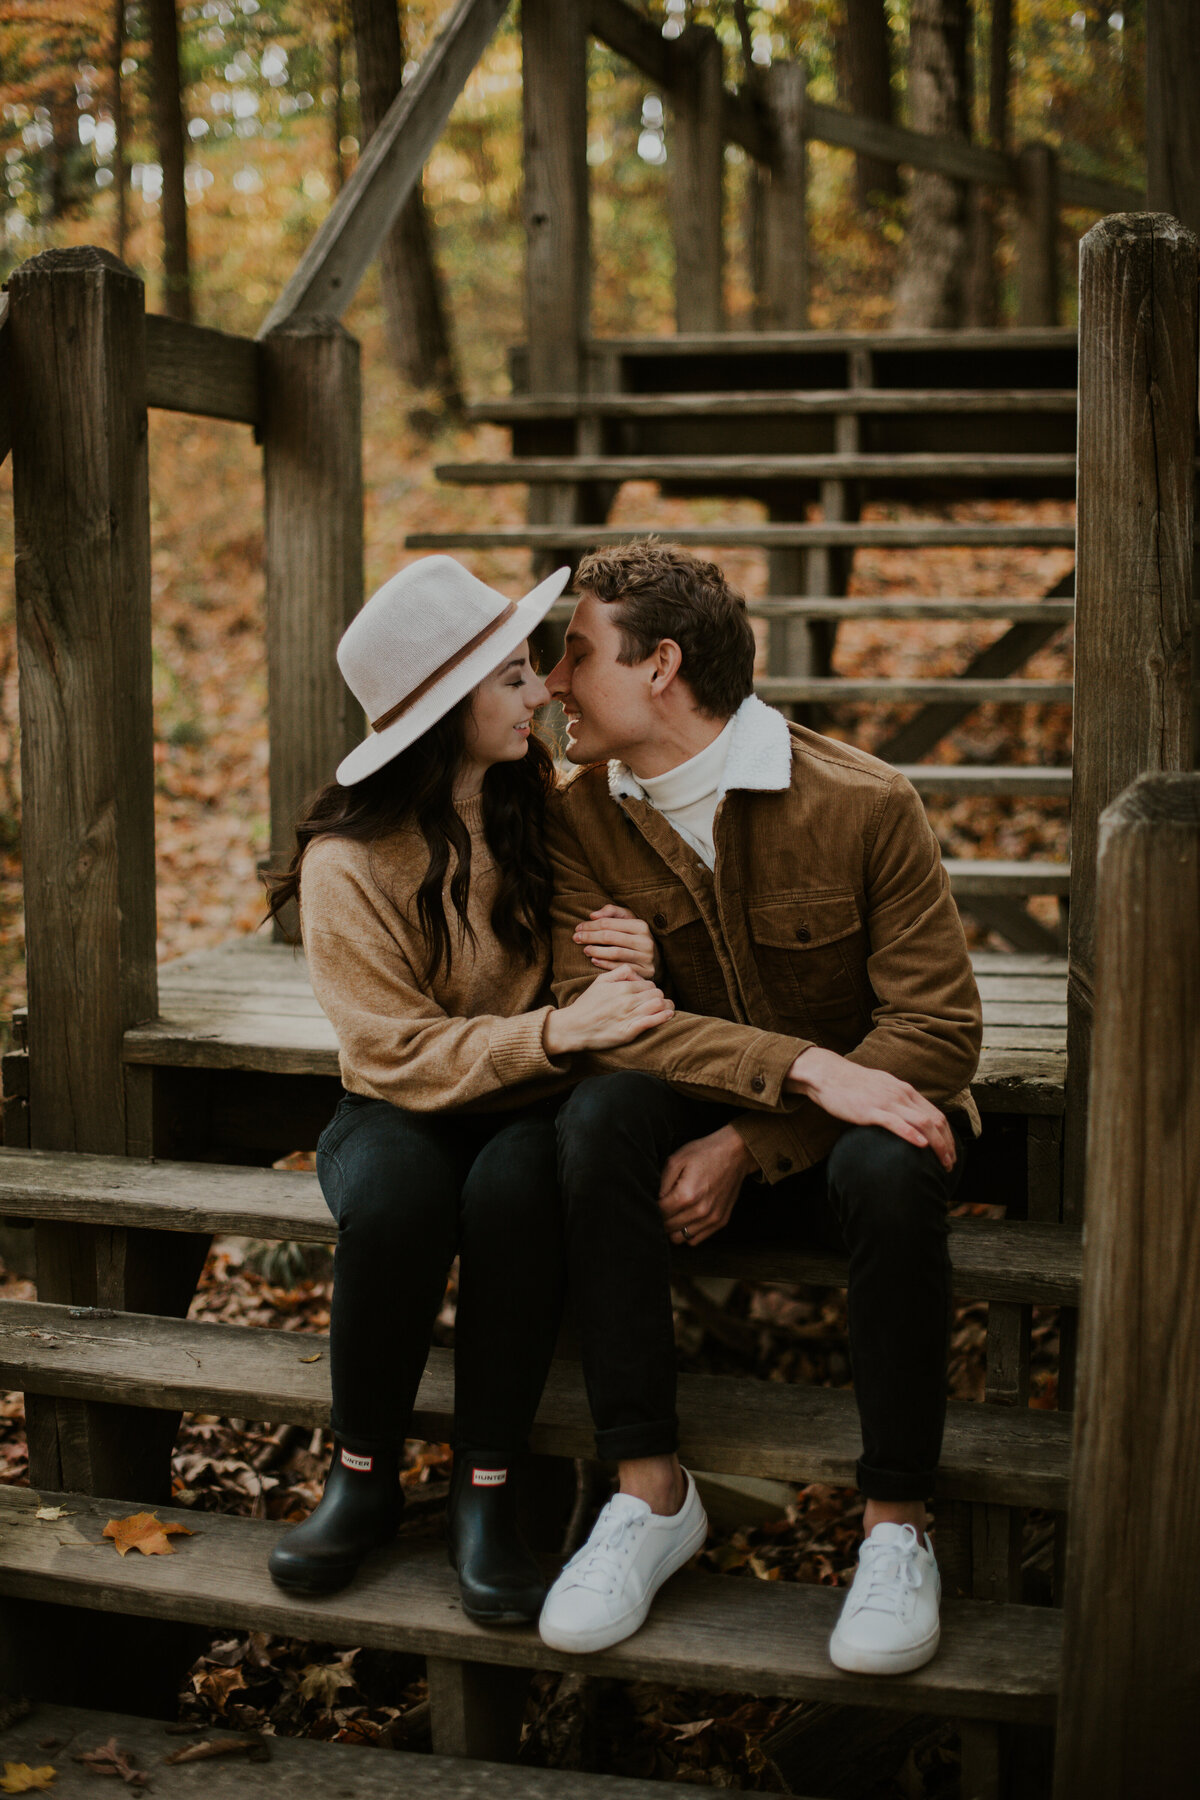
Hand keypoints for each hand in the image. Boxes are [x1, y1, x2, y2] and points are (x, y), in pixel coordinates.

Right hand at [543, 966, 674, 1055]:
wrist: (573, 1027)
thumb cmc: (586, 1005)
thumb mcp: (600, 981)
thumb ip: (619, 972)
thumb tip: (636, 973)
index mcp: (622, 986)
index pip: (649, 984)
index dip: (652, 990)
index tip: (649, 996)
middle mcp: (627, 999)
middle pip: (657, 993)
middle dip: (659, 997)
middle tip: (657, 1003)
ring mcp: (629, 1015)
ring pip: (659, 1005)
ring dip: (666, 1006)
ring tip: (666, 1009)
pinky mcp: (629, 1031)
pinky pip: (653, 1021)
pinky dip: (664, 1017)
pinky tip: (668, 1015)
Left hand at [573, 905, 659, 979]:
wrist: (656, 959)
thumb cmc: (636, 937)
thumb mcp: (628, 920)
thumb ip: (611, 913)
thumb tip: (593, 915)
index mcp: (641, 925)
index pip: (609, 923)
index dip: (590, 925)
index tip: (578, 928)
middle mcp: (645, 941)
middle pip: (610, 937)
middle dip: (590, 937)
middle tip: (576, 938)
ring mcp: (646, 958)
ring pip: (615, 953)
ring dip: (596, 951)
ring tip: (585, 950)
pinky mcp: (644, 972)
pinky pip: (620, 967)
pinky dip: (604, 964)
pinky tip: (594, 961)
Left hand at [658, 1124, 755, 1247]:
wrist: (735, 1153)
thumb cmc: (704, 1153)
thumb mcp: (676, 1159)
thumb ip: (661, 1183)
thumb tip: (653, 1200)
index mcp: (687, 1195)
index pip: (660, 1213)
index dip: (652, 1206)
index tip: (654, 1199)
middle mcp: (700, 1211)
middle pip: (668, 1227)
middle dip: (661, 1218)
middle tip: (662, 1206)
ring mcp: (712, 1219)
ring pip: (680, 1238)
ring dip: (672, 1228)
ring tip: (673, 1214)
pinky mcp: (720, 1222)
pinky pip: (696, 1240)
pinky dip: (687, 1233)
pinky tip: (686, 1218)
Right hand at [787, 1046, 955, 1170]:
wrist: (828, 1074)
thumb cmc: (852, 1084)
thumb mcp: (882, 1088)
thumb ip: (897, 1100)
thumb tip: (908, 1116)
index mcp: (905, 1091)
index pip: (936, 1114)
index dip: (948, 1135)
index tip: (951, 1152)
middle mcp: (902, 1095)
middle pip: (935, 1120)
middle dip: (948, 1144)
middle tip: (951, 1164)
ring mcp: (887, 1102)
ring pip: (922, 1123)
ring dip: (937, 1144)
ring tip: (943, 1163)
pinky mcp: (871, 1110)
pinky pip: (895, 1122)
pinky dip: (911, 1134)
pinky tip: (921, 1145)